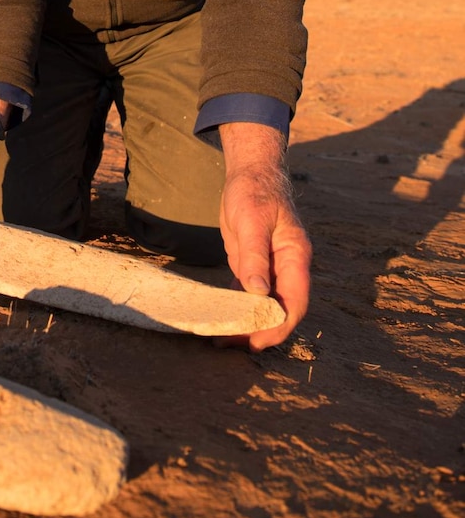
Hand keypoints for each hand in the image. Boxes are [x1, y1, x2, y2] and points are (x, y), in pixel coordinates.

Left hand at [218, 122, 311, 349]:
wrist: (251, 172)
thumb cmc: (253, 192)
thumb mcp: (251, 221)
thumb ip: (255, 256)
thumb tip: (257, 294)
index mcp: (295, 257)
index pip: (295, 302)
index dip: (279, 326)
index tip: (258, 342)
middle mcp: (287, 266)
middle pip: (280, 309)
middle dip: (260, 331)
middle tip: (231, 345)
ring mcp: (272, 267)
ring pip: (264, 304)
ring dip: (247, 323)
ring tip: (222, 340)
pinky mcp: (255, 264)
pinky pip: (250, 294)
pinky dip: (239, 308)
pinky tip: (223, 319)